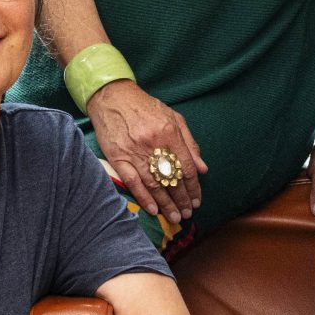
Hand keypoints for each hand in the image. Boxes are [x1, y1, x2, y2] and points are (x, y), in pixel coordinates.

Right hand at [85, 79, 204, 224]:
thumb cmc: (145, 107)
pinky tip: (152, 209)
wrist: (112, 97)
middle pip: (172, 179)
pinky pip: (132, 182)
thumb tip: (202, 168)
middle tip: (188, 213)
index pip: (186, 167)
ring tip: (174, 217)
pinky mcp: (117, 157)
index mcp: (169, 132)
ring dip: (166, 203)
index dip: (194, 187)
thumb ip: (190, 143)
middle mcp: (153, 144)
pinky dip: (143, 197)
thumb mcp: (173, 118)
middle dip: (182, 200)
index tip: (197, 200)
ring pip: (153, 184)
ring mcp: (134, 152)